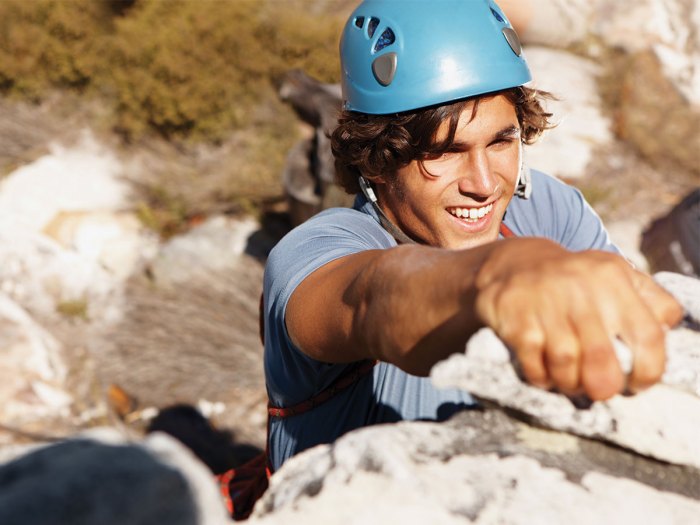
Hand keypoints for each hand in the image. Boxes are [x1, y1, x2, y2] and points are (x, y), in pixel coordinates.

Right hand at [474, 239, 683, 400]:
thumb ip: (650, 299)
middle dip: (603, 386)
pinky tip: (544, 372)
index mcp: (612, 279)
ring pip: (566, 364)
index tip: (637, 384)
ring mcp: (544, 303)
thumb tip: (672, 326)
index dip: (649, 371)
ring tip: (570, 382)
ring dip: (569, 383)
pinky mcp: (514, 316)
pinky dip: (541, 377)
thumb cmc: (574, 279)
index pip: (647, 335)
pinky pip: (533, 363)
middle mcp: (580, 289)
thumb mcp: (615, 274)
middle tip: (600, 391)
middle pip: (602, 358)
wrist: (513, 263)